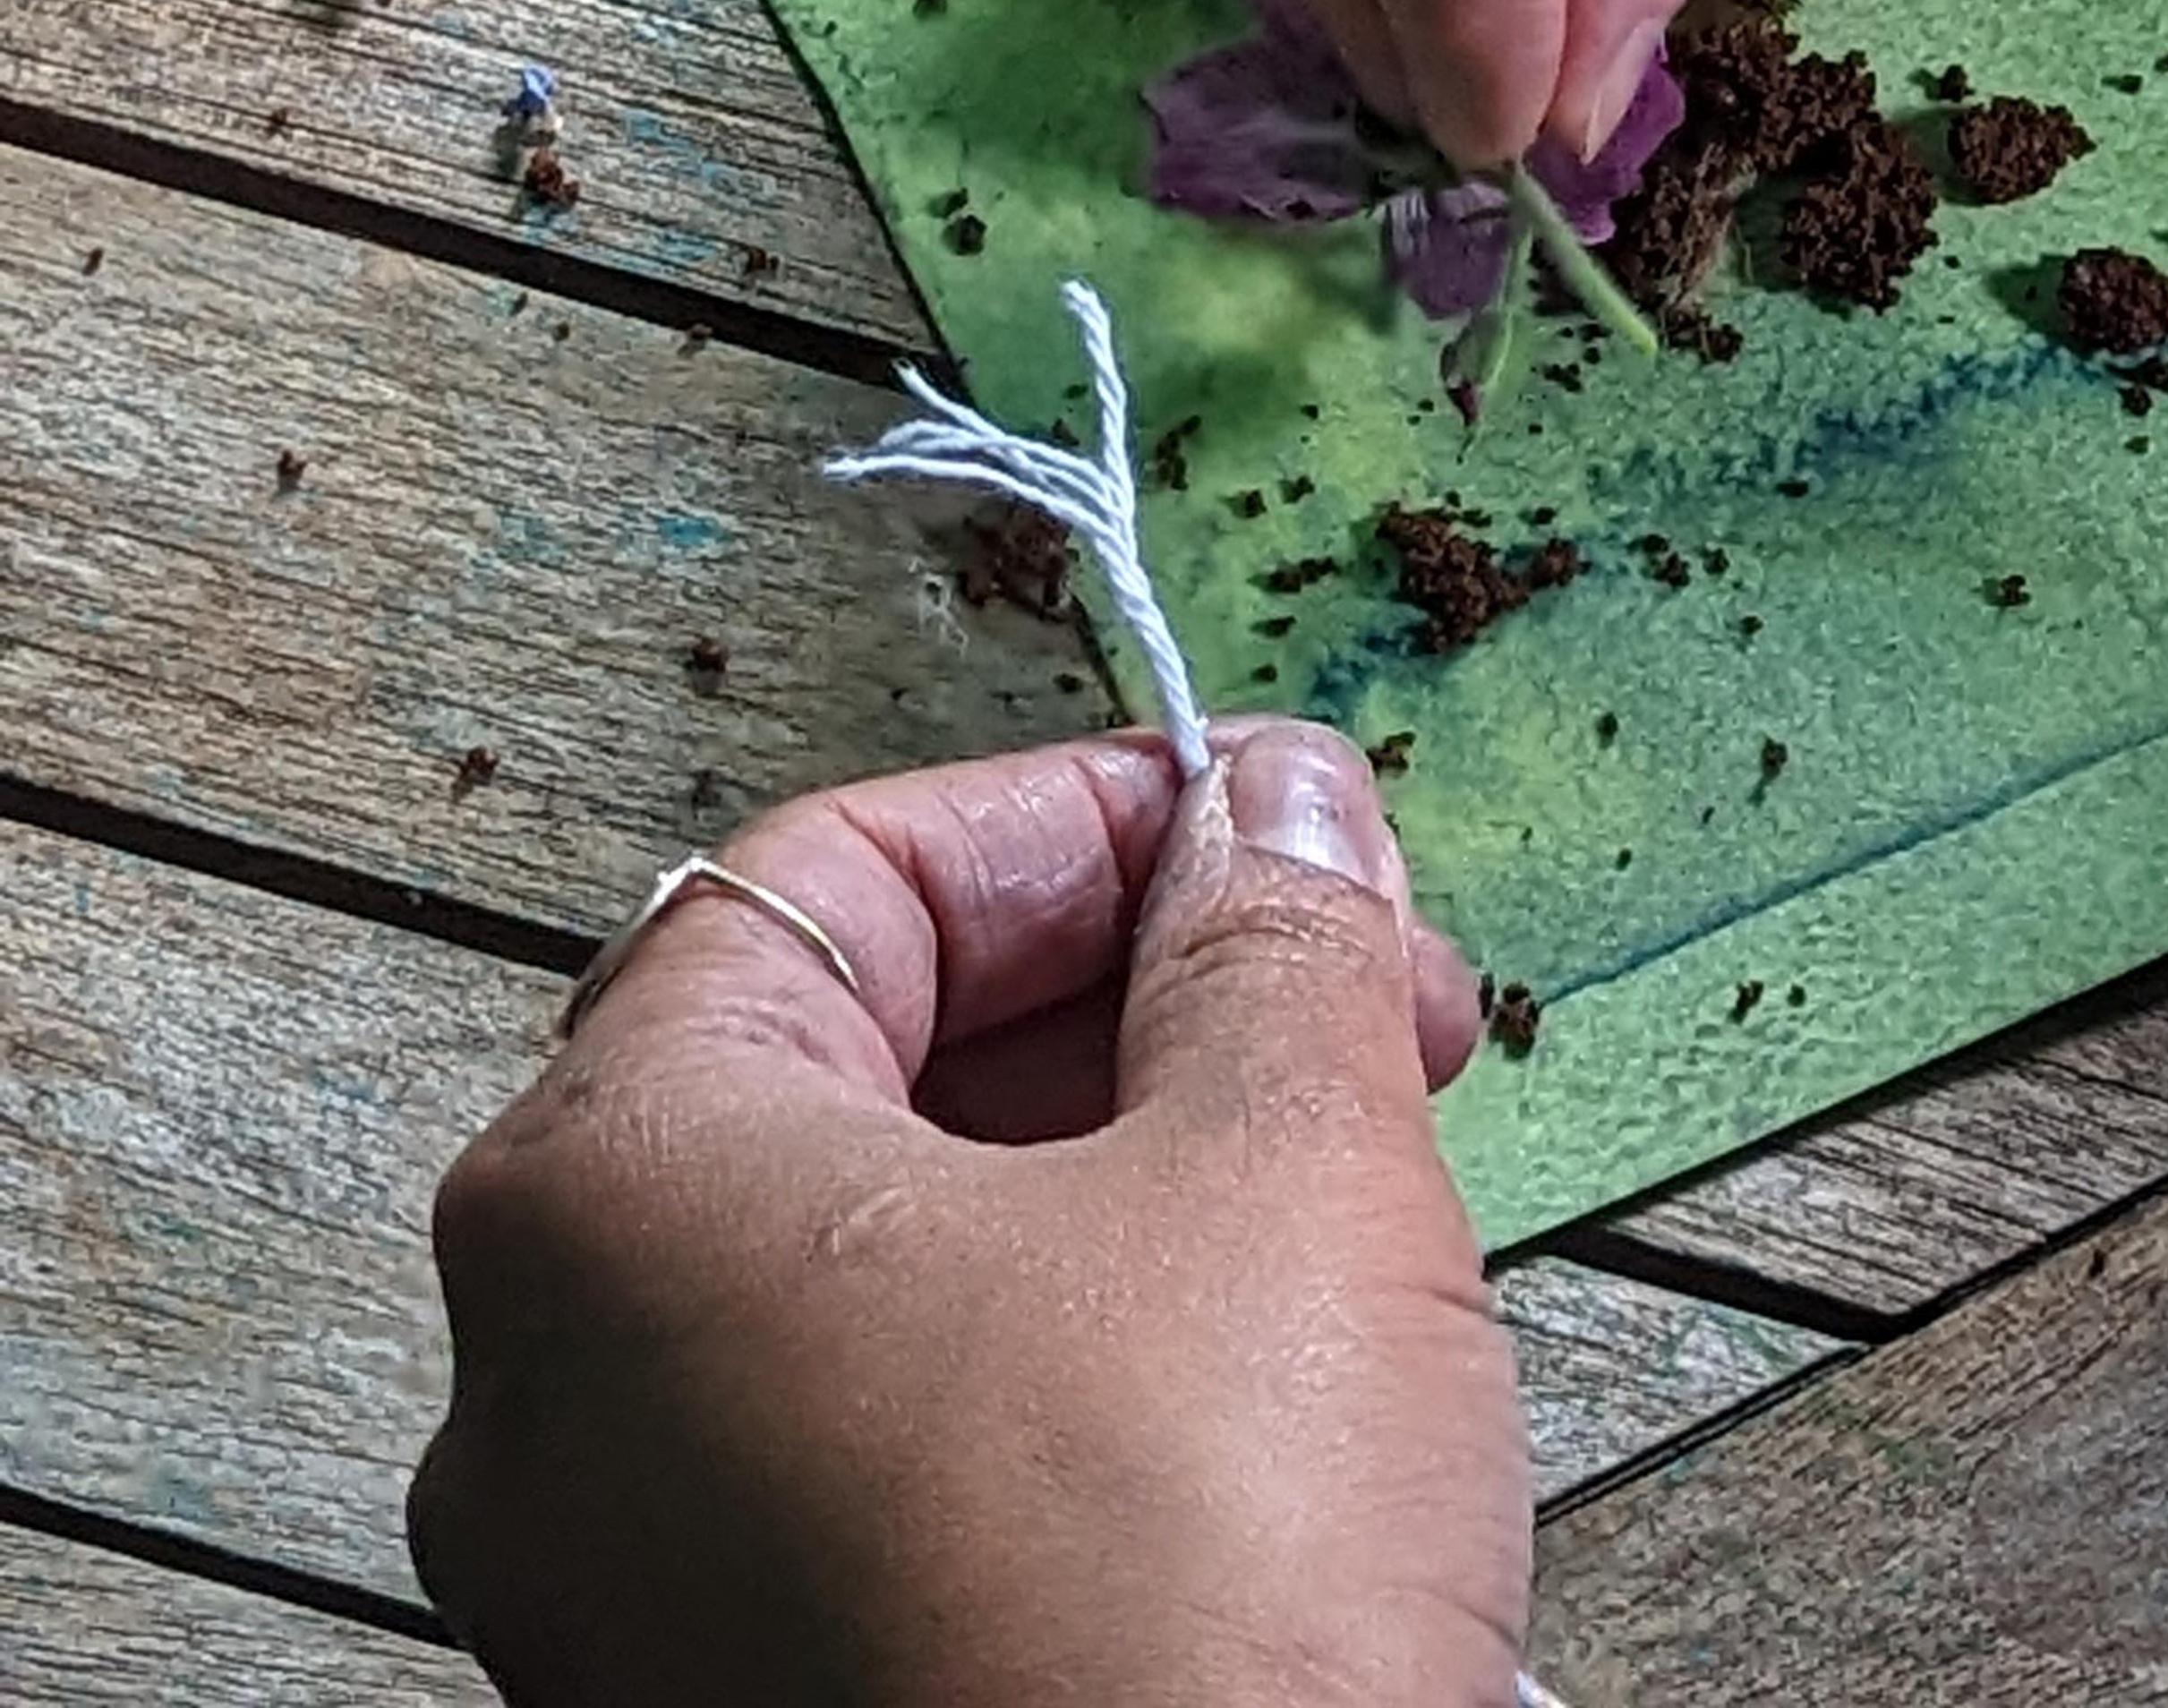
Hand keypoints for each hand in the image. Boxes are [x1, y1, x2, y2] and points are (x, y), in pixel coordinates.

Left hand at [411, 721, 1527, 1707]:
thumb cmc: (1187, 1581)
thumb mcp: (1287, 1158)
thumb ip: (1273, 933)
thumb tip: (1278, 809)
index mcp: (614, 1195)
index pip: (839, 874)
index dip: (1082, 818)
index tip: (1265, 821)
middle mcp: (556, 1390)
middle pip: (853, 1059)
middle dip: (1133, 988)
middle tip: (1350, 983)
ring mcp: (631, 1581)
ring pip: (885, 1256)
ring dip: (1124, 1152)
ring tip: (1345, 1152)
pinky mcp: (743, 1703)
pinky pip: (888, 1437)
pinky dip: (1068, 1334)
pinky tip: (1259, 1347)